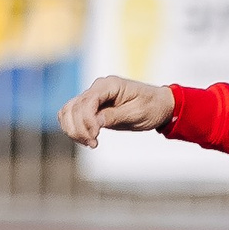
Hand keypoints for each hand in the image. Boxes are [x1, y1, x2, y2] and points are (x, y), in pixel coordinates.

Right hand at [58, 75, 174, 147]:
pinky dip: (74, 128)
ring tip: (91, 143)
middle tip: (93, 144)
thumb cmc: (151, 107)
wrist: (159, 105)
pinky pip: (73, 115)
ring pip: (68, 111)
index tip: (95, 137)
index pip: (87, 101)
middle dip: (79, 129)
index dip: (86, 121)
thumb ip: (115, 116)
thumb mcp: (137, 113)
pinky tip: (87, 139)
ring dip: (73, 129)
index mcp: (110, 85)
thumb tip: (95, 122)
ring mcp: (93, 96)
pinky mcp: (92, 107)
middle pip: (73, 107)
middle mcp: (98, 88)